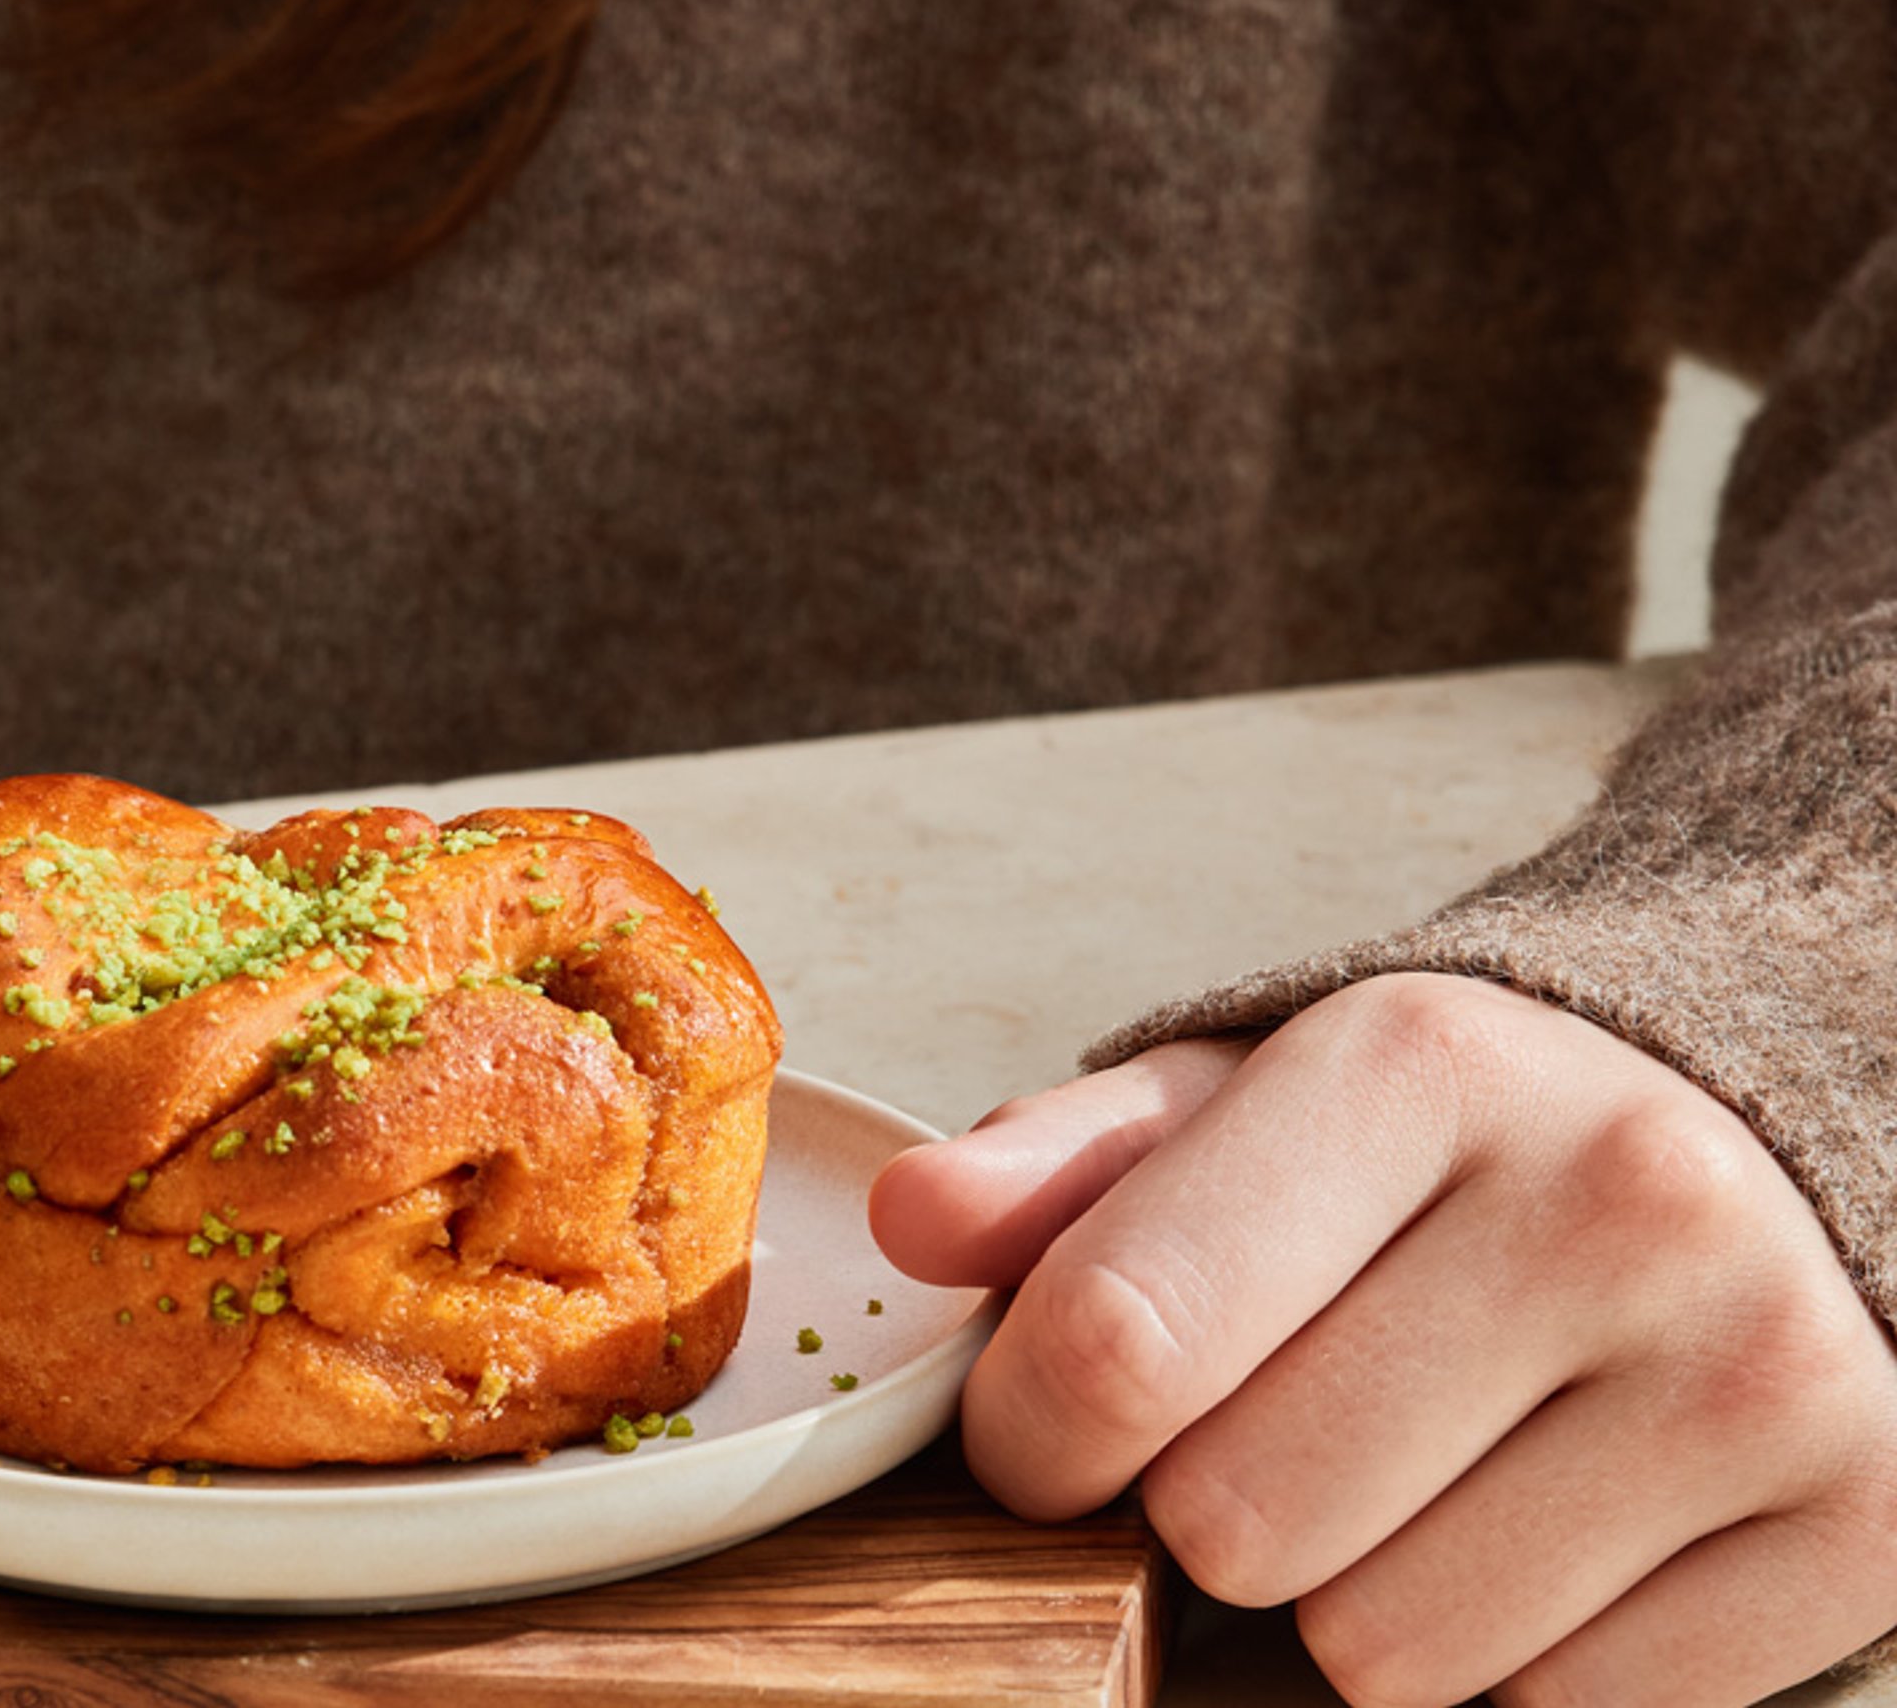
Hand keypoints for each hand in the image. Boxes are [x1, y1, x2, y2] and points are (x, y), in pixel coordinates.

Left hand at [868, 972, 1896, 1707]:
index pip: (1121, 1336)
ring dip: (1352, 1609)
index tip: (1046, 1443)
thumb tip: (910, 1220)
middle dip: (1207, 1518)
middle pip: (1241, 1524)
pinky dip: (1514, 1666)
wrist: (1750, 1150)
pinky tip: (1541, 1537)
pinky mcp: (1860, 1520)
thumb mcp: (1234, 1111)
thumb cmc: (1430, 1155)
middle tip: (1274, 1439)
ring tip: (1412, 1479)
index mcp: (1423, 1065)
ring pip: (1390, 1654)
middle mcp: (1620, 1196)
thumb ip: (1059, 1171)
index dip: (1032, 1437)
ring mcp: (1762, 1367)